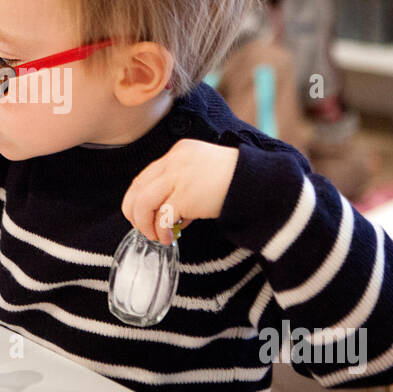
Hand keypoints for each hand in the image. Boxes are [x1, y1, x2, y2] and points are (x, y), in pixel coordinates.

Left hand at [120, 139, 238, 244]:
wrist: (258, 183)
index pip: (145, 175)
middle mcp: (175, 161)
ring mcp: (179, 177)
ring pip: (143, 202)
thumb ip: (183, 190)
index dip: (138, 198)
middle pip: (137, 188)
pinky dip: (160, 231)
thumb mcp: (204, 176)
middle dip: (134, 212)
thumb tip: (169, 217)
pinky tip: (167, 238)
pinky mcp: (186, 195)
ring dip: (144, 223)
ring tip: (155, 236)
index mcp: (179, 152)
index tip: (143, 215)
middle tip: (143, 228)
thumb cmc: (235, 181)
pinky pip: (162, 217)